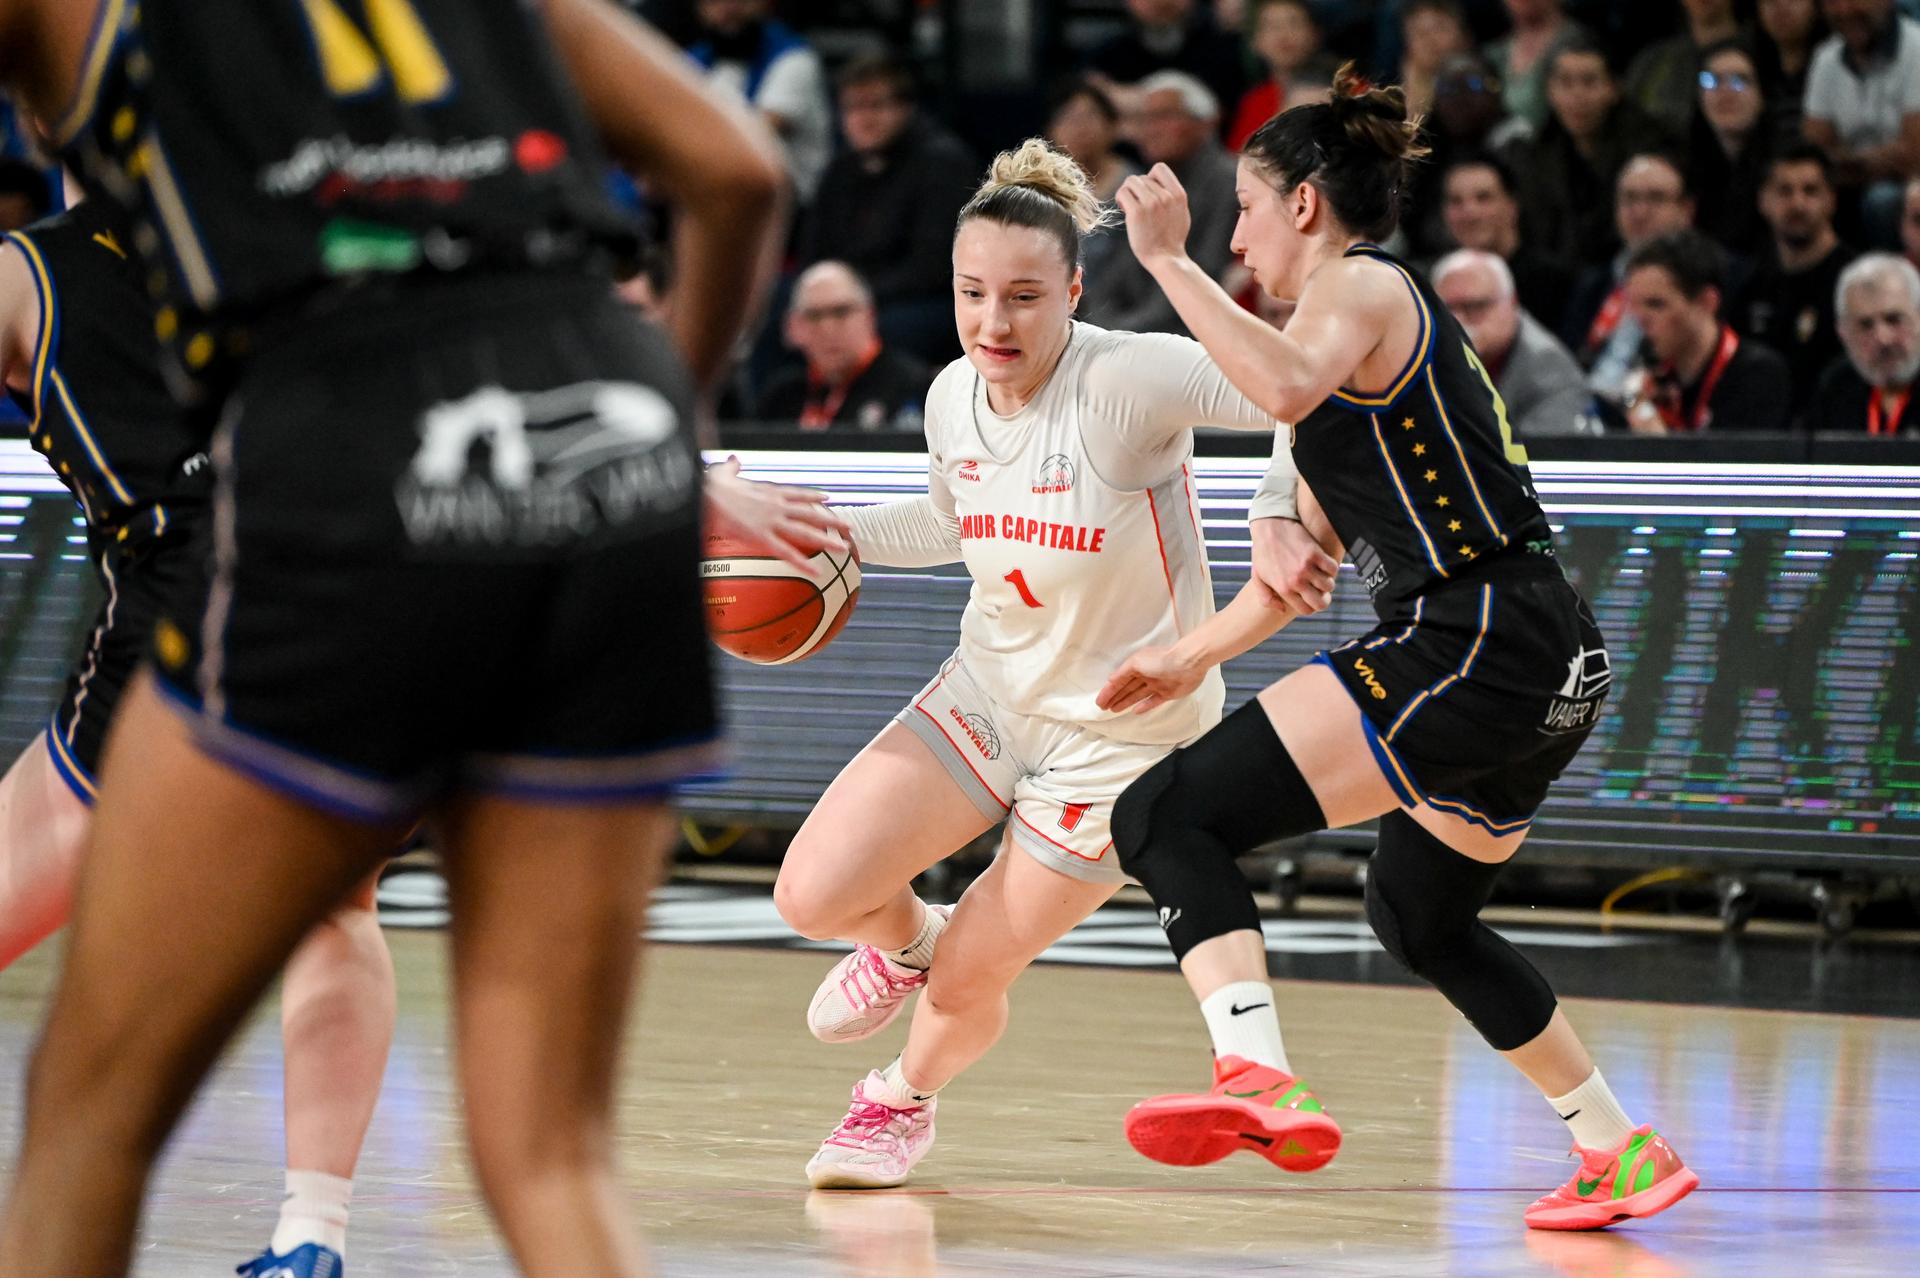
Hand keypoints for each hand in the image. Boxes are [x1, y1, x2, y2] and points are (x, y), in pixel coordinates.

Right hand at [703, 456, 849, 574]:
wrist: (706, 494)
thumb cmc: (710, 484)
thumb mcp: (724, 471)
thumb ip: (732, 467)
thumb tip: (733, 459)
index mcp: (768, 490)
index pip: (796, 493)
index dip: (812, 496)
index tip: (827, 498)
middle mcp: (776, 505)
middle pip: (810, 514)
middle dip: (831, 520)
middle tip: (849, 526)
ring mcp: (772, 521)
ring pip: (806, 532)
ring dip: (827, 540)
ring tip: (845, 548)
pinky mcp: (762, 537)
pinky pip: (787, 553)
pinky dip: (803, 563)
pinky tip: (818, 572)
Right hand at [1096, 645, 1206, 714]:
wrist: (1187, 664)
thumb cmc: (1160, 660)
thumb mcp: (1135, 663)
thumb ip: (1121, 674)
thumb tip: (1110, 681)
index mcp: (1136, 666)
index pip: (1118, 681)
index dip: (1108, 692)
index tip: (1100, 702)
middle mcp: (1145, 675)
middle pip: (1126, 689)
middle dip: (1115, 697)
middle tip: (1104, 708)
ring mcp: (1156, 685)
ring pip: (1137, 695)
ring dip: (1125, 702)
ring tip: (1114, 710)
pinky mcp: (1167, 693)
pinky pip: (1152, 701)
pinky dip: (1144, 706)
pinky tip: (1135, 711)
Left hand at [1115, 164, 1192, 268]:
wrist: (1166, 259)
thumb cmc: (1171, 240)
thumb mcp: (1181, 213)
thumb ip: (1172, 196)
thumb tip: (1159, 184)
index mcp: (1178, 194)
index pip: (1159, 168)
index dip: (1150, 177)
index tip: (1148, 192)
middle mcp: (1166, 196)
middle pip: (1141, 178)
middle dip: (1136, 190)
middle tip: (1136, 206)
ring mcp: (1152, 203)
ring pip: (1130, 182)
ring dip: (1127, 192)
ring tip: (1129, 206)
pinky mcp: (1137, 213)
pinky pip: (1123, 193)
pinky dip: (1120, 199)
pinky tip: (1124, 210)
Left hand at [1252, 517, 1337, 613]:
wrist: (1269, 525)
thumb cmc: (1263, 552)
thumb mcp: (1258, 578)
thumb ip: (1266, 598)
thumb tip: (1282, 610)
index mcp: (1283, 589)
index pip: (1306, 610)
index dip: (1312, 607)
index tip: (1313, 599)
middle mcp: (1296, 581)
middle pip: (1320, 603)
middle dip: (1324, 600)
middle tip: (1323, 592)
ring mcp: (1306, 567)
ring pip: (1329, 585)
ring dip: (1328, 582)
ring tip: (1322, 575)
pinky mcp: (1315, 553)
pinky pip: (1333, 568)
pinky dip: (1332, 568)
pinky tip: (1325, 564)